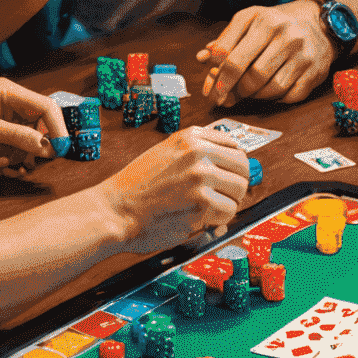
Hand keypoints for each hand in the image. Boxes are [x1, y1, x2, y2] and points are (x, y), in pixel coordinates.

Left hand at [0, 78, 66, 171]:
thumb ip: (15, 136)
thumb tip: (48, 146)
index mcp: (9, 94)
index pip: (45, 107)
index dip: (57, 127)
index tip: (62, 149)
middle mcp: (12, 107)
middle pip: (43, 124)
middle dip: (46, 145)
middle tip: (40, 163)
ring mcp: (6, 124)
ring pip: (33, 141)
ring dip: (32, 157)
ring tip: (20, 170)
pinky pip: (19, 152)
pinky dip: (20, 163)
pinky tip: (10, 171)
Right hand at [97, 127, 251, 255]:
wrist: (114, 210)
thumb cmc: (136, 187)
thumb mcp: (165, 153)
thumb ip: (195, 152)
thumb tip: (229, 161)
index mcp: (190, 137)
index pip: (234, 145)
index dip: (234, 165)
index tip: (230, 175)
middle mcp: (198, 153)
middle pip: (243, 167)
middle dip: (237, 184)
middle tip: (225, 197)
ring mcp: (200, 177)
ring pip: (239, 190)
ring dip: (229, 203)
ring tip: (209, 209)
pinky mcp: (201, 204)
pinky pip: (228, 212)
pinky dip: (219, 220)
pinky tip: (201, 220)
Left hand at [195, 0, 335, 106]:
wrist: (318, 23)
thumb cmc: (274, 26)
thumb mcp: (248, 23)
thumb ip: (224, 41)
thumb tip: (202, 59)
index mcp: (262, 19)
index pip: (228, 54)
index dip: (215, 76)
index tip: (210, 88)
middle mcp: (284, 34)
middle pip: (248, 75)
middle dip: (232, 91)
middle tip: (224, 98)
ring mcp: (302, 54)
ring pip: (268, 89)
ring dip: (252, 96)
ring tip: (247, 92)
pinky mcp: (314, 72)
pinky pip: (286, 96)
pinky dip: (273, 99)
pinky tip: (267, 92)